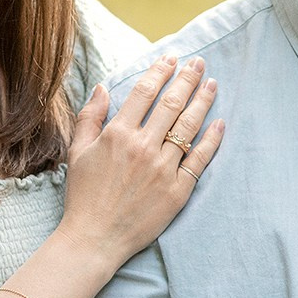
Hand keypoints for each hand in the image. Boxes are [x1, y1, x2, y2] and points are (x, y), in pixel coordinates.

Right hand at [60, 56, 223, 265]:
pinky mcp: (178, 190)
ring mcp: (163, 168)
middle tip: (199, 63)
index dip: (160, 71)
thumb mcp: (77, 152)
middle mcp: (143, 147)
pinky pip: (200, 160)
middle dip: (187, 79)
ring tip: (212, 84)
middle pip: (172, 103)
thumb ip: (89, 117)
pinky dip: (212, 139)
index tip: (172, 59)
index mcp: (118, 134)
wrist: (95, 238)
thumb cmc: (83, 196)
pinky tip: (220, 123)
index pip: (145, 92)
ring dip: (203, 101)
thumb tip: (103, 87)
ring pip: (189, 127)